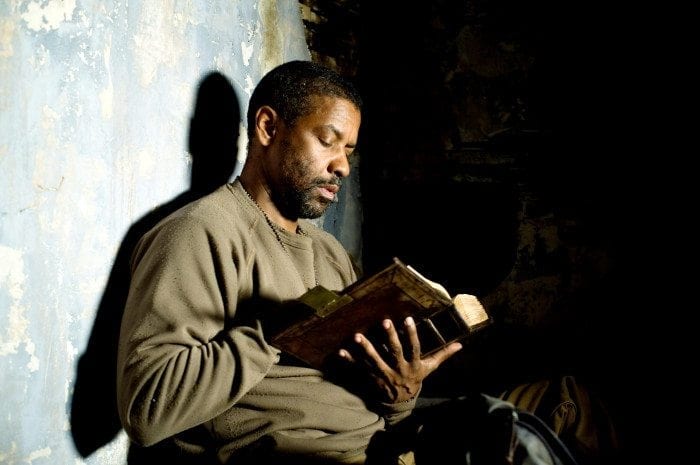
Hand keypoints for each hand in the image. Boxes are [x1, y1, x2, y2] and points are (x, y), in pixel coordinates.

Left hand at [338, 316, 461, 402]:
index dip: (412, 335)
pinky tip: (341, 352)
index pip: (414, 348)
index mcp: (413, 365)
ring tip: (357, 336)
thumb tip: (460, 345)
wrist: (402, 403)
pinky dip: (349, 361)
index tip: (408, 319)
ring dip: (366, 349)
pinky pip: (359, 370)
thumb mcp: (430, 368)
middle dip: (390, 337)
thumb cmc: (416, 380)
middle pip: (394, 352)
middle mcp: (399, 370)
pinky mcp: (372, 379)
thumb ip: (443, 355)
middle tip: (385, 321)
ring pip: (375, 361)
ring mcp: (384, 375)